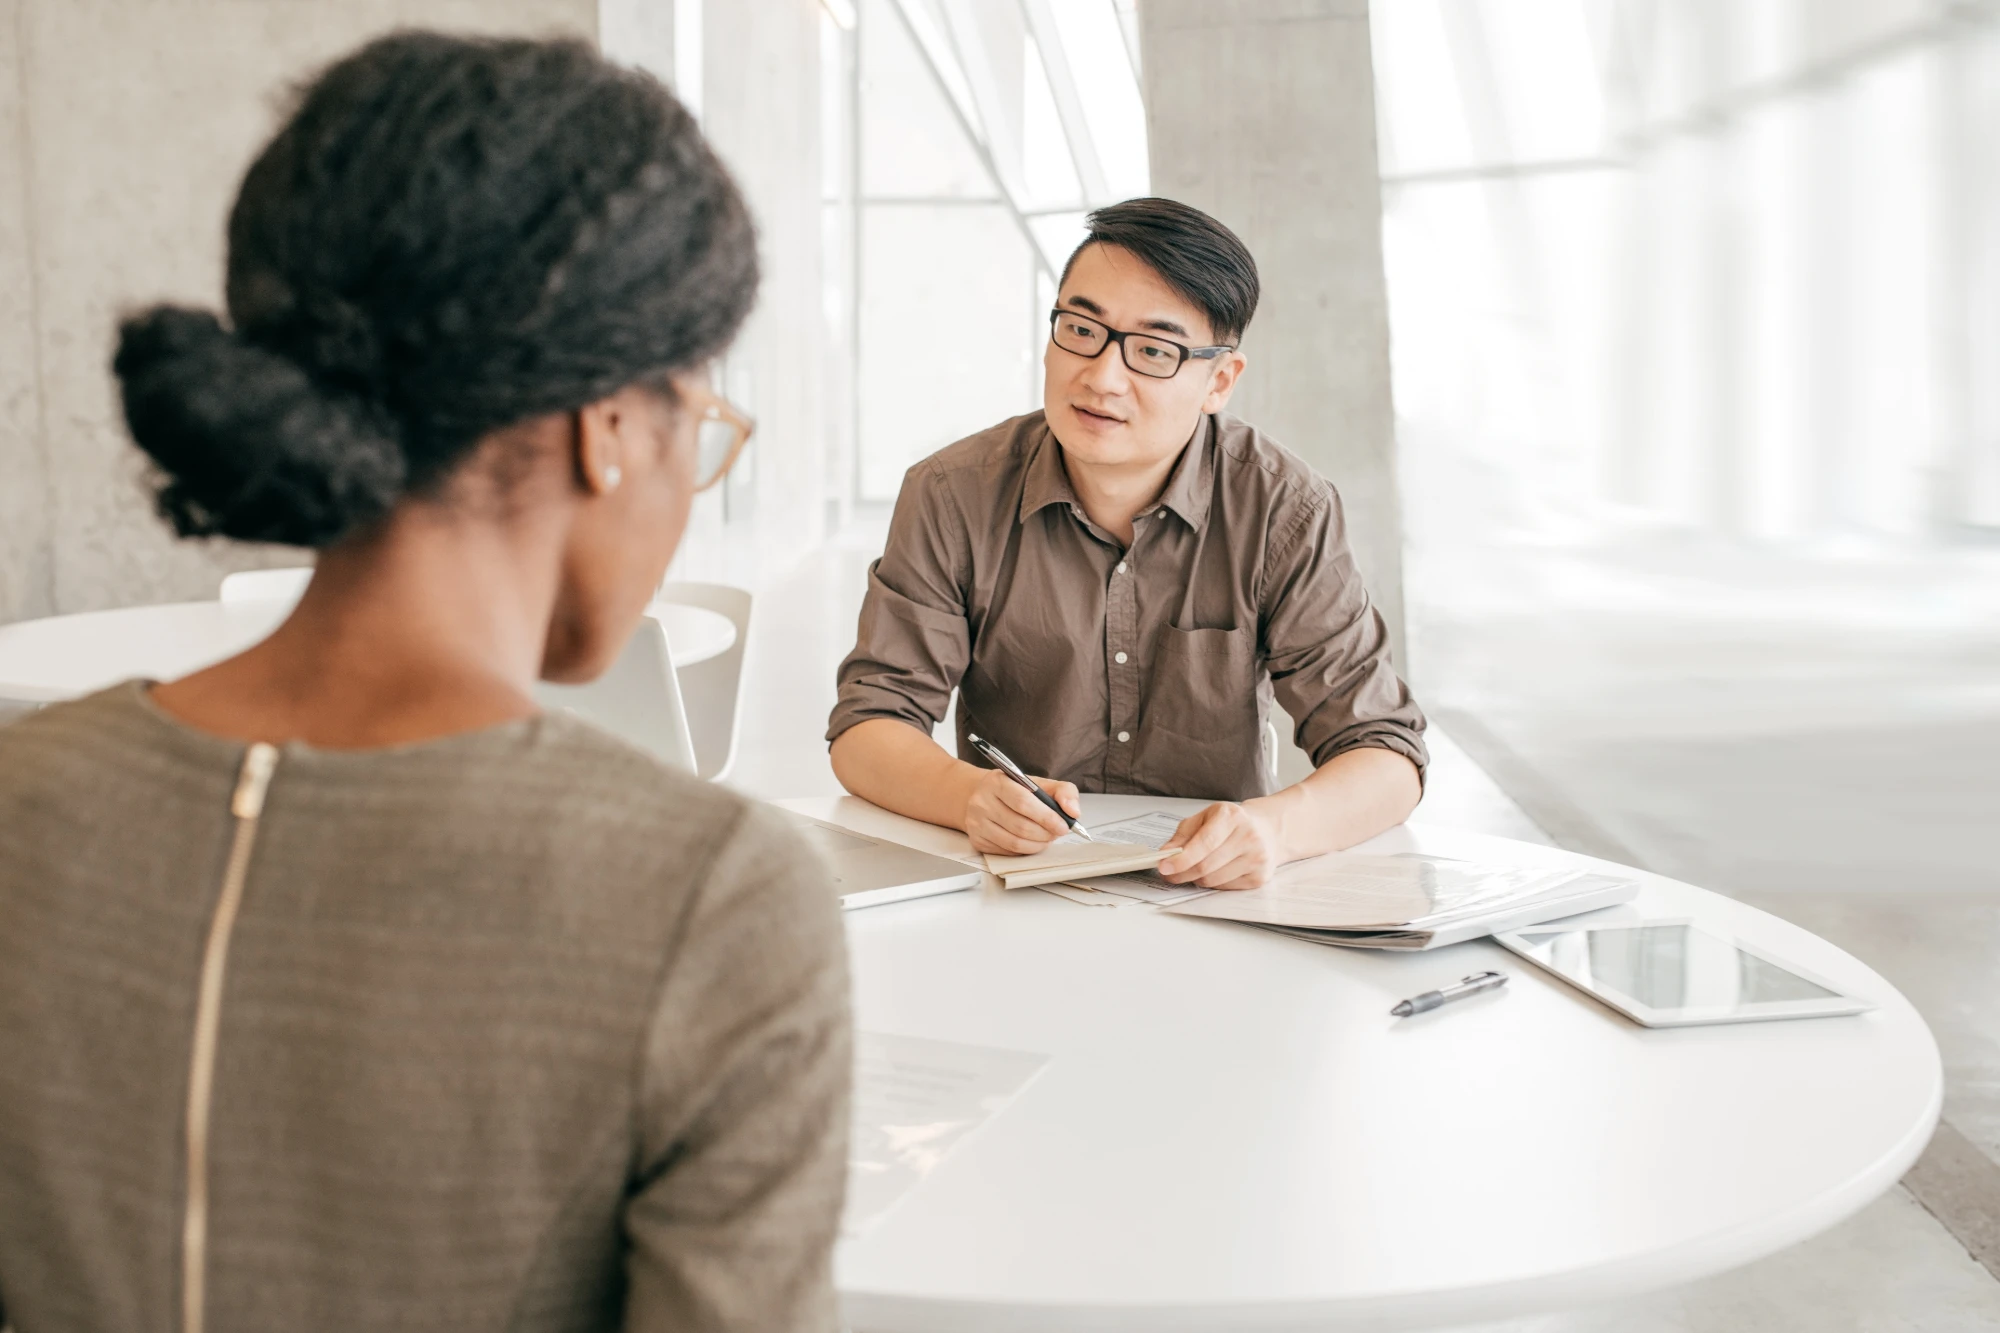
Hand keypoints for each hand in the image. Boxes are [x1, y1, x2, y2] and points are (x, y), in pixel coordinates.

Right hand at [962, 768, 1080, 855]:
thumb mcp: (1038, 782)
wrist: (979, 796)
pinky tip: (1031, 842)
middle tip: (1057, 833)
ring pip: (1014, 843)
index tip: (1062, 825)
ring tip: (1047, 838)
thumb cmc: (1013, 790)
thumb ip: (1063, 791)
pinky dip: (1025, 850)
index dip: (1046, 817)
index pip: (1023, 802)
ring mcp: (977, 823)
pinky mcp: (977, 840)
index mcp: (997, 782)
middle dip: (1045, 834)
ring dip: (1037, 845)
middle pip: (1020, 826)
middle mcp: (982, 802)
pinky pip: (1007, 852)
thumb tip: (1073, 811)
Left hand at [1157, 802, 1282, 888]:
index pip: (1204, 843)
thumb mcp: (1206, 818)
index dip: (1181, 859)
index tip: (1164, 867)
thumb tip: (1167, 853)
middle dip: (1182, 873)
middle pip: (1206, 866)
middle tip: (1170, 874)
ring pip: (1213, 880)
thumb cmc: (1232, 823)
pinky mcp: (1259, 877)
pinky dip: (1213, 883)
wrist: (1267, 830)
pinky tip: (1215, 871)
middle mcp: (1248, 836)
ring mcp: (1257, 858)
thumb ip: (1183, 835)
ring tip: (1195, 869)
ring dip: (1196, 879)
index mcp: (1232, 817)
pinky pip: (1224, 888)